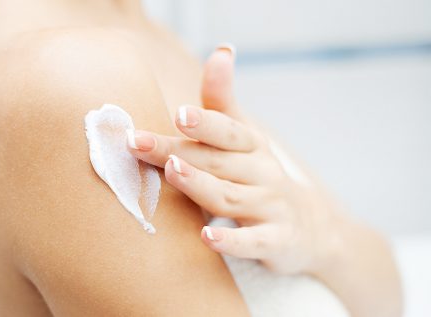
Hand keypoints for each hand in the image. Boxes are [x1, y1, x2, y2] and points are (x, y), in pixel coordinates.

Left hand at [127, 46, 344, 274]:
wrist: (310, 228)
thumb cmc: (259, 175)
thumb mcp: (245, 137)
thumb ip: (223, 101)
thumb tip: (221, 51)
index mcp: (251, 146)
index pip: (226, 130)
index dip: (204, 121)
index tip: (178, 113)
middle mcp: (262, 172)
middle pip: (216, 161)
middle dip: (176, 150)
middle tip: (137, 142)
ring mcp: (270, 207)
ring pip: (230, 196)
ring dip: (199, 184)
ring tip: (172, 171)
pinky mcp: (276, 240)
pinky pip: (253, 241)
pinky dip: (231, 240)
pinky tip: (206, 236)